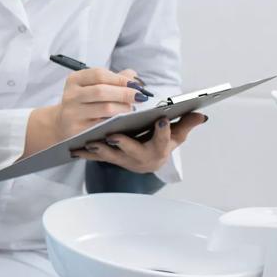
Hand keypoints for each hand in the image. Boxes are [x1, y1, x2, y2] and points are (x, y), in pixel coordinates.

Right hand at [52, 68, 147, 141]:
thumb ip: (114, 79)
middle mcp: (71, 95)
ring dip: (123, 108)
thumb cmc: (84, 102)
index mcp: (75, 80)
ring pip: (105, 108)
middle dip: (124, 93)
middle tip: (140, 97)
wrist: (63, 123)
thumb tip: (133, 76)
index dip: (120, 79)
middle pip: (101, 91)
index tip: (135, 85)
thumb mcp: (93, 86)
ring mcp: (73, 113)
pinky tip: (122, 120)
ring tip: (130, 108)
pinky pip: (103, 124)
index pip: (99, 75)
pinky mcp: (77, 129)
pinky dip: (116, 121)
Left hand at [72, 113, 208, 172]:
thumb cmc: (159, 143)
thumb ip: (185, 124)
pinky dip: (85, 153)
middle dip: (125, 144)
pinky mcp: (109, 160)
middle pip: (134, 152)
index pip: (164, 141)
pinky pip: (96, 158)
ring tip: (91, 141)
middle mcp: (141, 159)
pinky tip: (74, 148)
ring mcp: (124, 161)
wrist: (144, 160)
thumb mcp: (175, 135)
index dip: (164, 131)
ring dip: (100, 150)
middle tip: (115, 135)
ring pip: (111, 156)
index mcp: (159, 150)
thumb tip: (202, 114)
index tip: (161, 119)